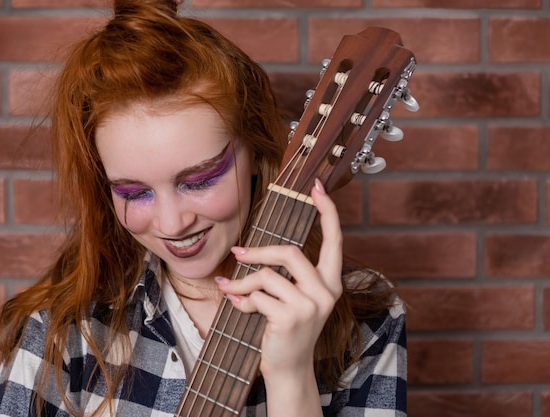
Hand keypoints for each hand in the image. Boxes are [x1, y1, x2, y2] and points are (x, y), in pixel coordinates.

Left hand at [215, 178, 343, 378]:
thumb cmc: (287, 329)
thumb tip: (248, 250)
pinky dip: (241, 300)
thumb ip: (282, 274)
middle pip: (290, 252)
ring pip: (268, 275)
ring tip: (232, 289)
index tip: (317, 186)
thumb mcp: (292, 298)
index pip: (334, 240)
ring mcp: (311, 305)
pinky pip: (258, 296)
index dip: (327, 211)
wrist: (289, 370)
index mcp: (331, 282)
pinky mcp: (291, 317)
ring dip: (243, 282)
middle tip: (238, 252)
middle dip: (259, 251)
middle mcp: (326, 291)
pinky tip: (238, 307)